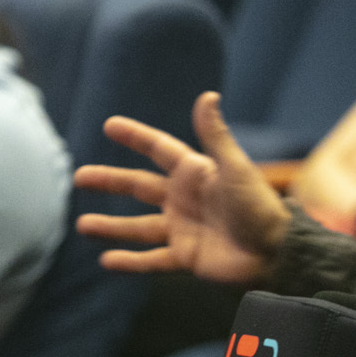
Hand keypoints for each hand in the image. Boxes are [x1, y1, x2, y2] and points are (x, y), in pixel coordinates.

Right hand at [74, 92, 292, 283]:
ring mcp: (182, 228)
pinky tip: (106, 260)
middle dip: (110, 181)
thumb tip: (208, 95)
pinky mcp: (186, 257)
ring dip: (111, 226)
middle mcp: (184, 199)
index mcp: (194, 173)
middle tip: (80, 177)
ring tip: (82, 225)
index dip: (136, 137)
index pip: (158, 150)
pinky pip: (152, 259)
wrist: (275, 251)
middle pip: (139, 187)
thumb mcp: (234, 168)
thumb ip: (215, 135)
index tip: (110, 126)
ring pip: (138, 227)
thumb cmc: (259, 206)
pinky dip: (130, 261)